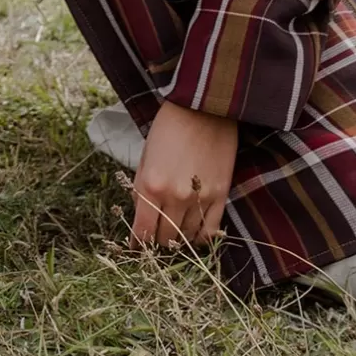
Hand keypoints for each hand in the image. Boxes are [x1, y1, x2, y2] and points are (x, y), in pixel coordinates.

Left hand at [130, 102, 236, 247]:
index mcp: (150, 185)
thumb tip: (141, 212)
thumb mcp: (145, 155)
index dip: (137, 243)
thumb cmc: (168, 127)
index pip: (142, 230)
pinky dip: (200, 238)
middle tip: (154, 242)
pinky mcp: (220, 196)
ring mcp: (199, 199)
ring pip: (186, 237)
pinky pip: (210, 231)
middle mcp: (174, 197)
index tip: (135, 247)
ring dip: (178, 241)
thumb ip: (141, 186)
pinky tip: (193, 236)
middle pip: (165, 238)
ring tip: (173, 239)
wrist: (203, 108)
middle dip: (156, 244)